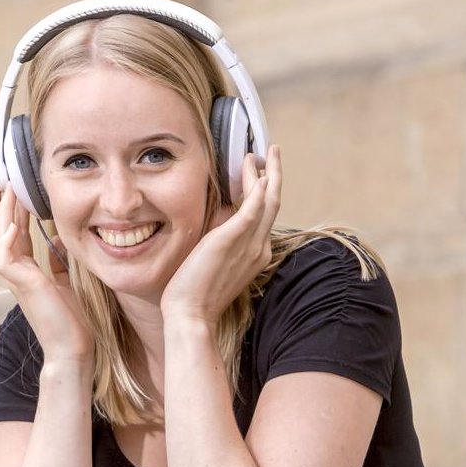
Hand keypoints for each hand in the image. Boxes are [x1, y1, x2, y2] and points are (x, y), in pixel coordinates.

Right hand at [0, 171, 93, 368]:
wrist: (73, 348)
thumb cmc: (72, 320)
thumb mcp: (66, 281)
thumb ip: (58, 260)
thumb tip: (60, 238)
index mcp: (27, 268)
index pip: (14, 229)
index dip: (12, 206)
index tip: (12, 182)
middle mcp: (17, 270)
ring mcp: (17, 278)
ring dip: (2, 210)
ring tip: (3, 185)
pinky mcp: (22, 286)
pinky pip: (5, 258)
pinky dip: (7, 239)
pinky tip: (12, 223)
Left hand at [160, 145, 281, 324]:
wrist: (191, 315)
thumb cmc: (197, 294)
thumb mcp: (216, 264)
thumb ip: (223, 244)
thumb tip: (219, 226)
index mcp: (256, 254)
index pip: (265, 216)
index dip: (265, 190)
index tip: (260, 173)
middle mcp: (259, 248)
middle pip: (274, 203)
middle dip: (275, 174)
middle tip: (272, 151)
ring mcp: (248, 245)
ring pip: (267, 201)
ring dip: (266, 174)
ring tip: (261, 153)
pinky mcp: (230, 240)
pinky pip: (252, 211)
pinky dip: (259, 192)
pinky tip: (261, 175)